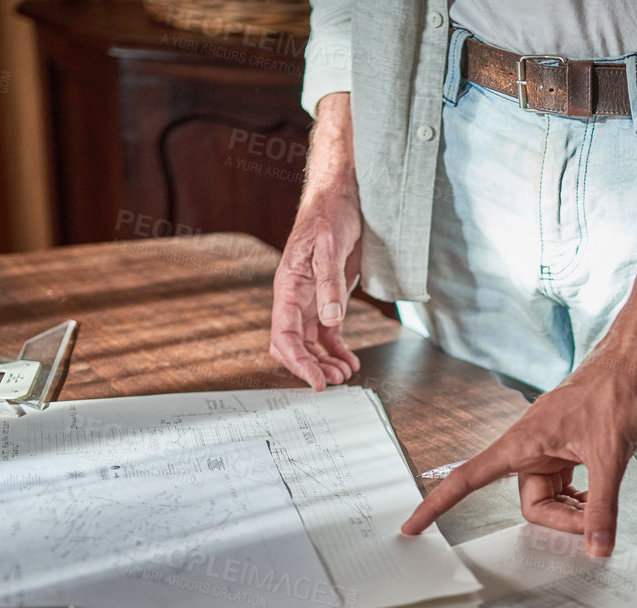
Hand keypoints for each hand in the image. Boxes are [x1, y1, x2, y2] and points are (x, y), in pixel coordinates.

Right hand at [269, 185, 363, 389]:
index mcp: (288, 288)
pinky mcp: (329, 299)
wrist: (340, 197)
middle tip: (336, 381)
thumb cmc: (328, 215)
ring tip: (346, 374)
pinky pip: (328, 334)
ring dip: (326, 362)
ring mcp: (312, 301)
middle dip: (312, 367)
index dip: (299, 362)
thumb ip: (330, 285)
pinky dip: (337, 350)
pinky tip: (351, 361)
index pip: (285, 336)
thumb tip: (331, 321)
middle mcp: (296, 299)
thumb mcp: (330, 247)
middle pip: (294, 346)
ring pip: (311, 344)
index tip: (317, 382)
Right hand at [400, 351, 636, 555]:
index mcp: (522, 443)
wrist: (634, 364)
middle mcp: (529, 447)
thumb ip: (602, 509)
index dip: (437, 505)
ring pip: (549, 498)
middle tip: (592, 521)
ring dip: (574, 509)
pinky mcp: (567, 449)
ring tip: (601, 504)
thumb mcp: (610, 457)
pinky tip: (601, 496)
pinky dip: (582, 498)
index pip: (466, 478)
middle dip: (561, 518)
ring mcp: (549, 449)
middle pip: (531, 504)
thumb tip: (598, 547)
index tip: (411, 526)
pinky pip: (563, 486)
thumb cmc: (614, 392)